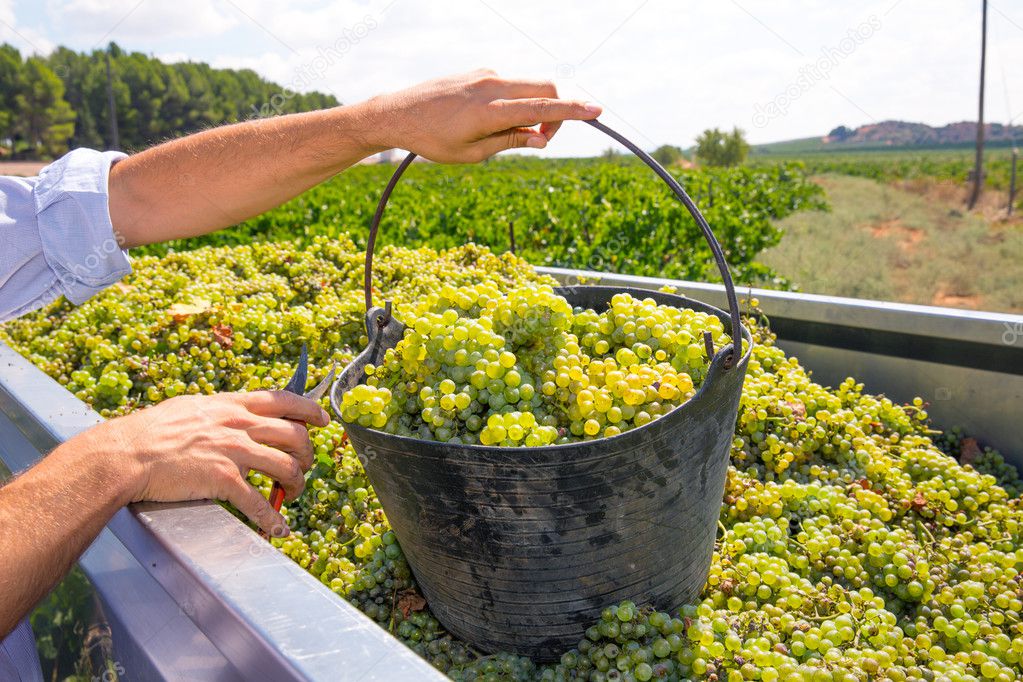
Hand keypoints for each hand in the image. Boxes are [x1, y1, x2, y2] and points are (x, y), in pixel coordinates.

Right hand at [71, 391, 329, 536]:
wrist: (128, 453)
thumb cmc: (151, 431)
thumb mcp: (191, 407)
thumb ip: (218, 411)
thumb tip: (232, 413)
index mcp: (232, 405)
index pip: (282, 400)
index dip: (309, 410)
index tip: (323, 420)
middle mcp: (238, 424)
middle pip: (294, 435)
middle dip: (308, 453)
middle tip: (307, 466)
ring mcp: (234, 451)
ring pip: (286, 466)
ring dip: (297, 484)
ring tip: (294, 494)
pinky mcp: (224, 479)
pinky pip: (258, 502)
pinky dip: (272, 518)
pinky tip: (278, 529)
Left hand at [364, 69, 601, 162]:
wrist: (398, 113)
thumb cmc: (432, 141)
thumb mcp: (472, 154)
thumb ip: (510, 142)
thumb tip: (541, 138)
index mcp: (489, 111)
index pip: (541, 107)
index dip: (572, 110)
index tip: (596, 111)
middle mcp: (491, 85)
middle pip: (545, 88)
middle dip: (557, 111)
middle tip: (542, 137)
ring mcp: (486, 74)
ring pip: (531, 85)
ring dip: (537, 107)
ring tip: (516, 132)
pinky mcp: (481, 72)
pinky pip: (513, 83)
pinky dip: (521, 100)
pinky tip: (500, 119)